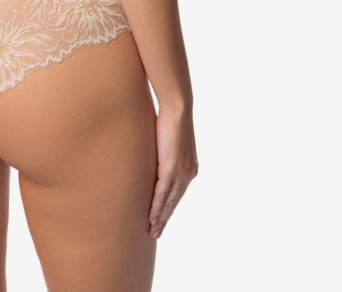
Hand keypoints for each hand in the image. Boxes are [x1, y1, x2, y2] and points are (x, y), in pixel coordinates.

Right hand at [148, 105, 198, 238]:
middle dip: (165, 218)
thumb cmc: (171, 119)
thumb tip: (155, 155)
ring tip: (153, 231)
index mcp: (189, 168)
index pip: (178, 194)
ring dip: (160, 217)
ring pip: (169, 201)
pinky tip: (151, 217)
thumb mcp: (169, 141)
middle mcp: (188, 174)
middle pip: (175, 202)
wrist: (178, 109)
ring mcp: (181, 173)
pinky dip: (156, 206)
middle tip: (156, 233)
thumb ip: (165, 153)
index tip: (163, 219)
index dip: (170, 208)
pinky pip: (162, 193)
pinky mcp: (172, 169)